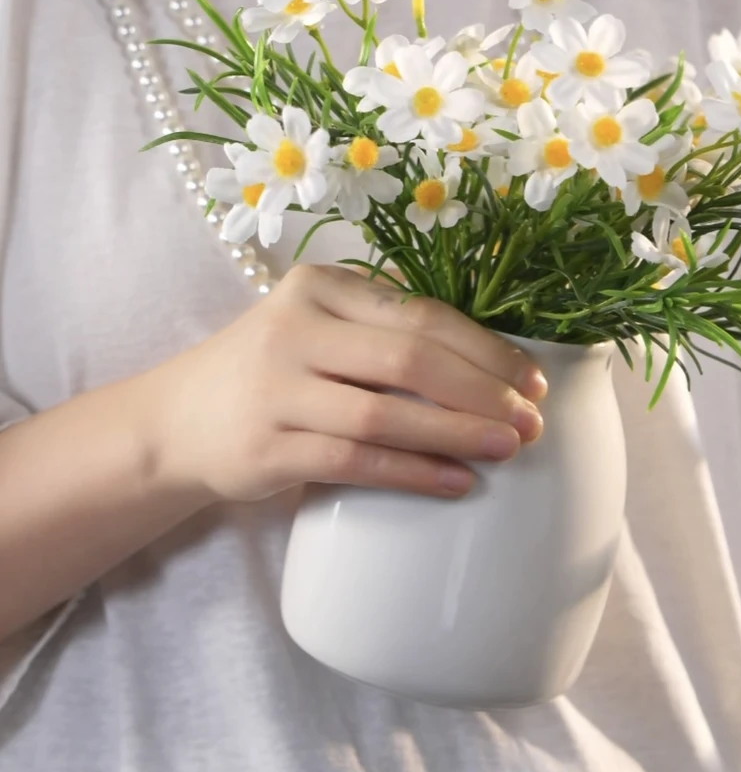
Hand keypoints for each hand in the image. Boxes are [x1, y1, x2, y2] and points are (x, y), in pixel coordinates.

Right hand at [140, 265, 546, 503]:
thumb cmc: (273, 370)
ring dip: (458, 434)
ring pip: (386, 414)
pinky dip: (413, 473)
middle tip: (531, 422)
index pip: (422, 314)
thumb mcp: (319, 327)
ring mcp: (276, 389)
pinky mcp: (266, 448)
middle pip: (411, 359)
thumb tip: (494, 361)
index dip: (487, 349)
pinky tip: (456, 483)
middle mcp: (295, 329)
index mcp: (321, 288)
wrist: (175, 422)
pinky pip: (355, 462)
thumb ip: (386, 329)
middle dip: (484, 392)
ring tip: (508, 450)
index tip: (533, 380)